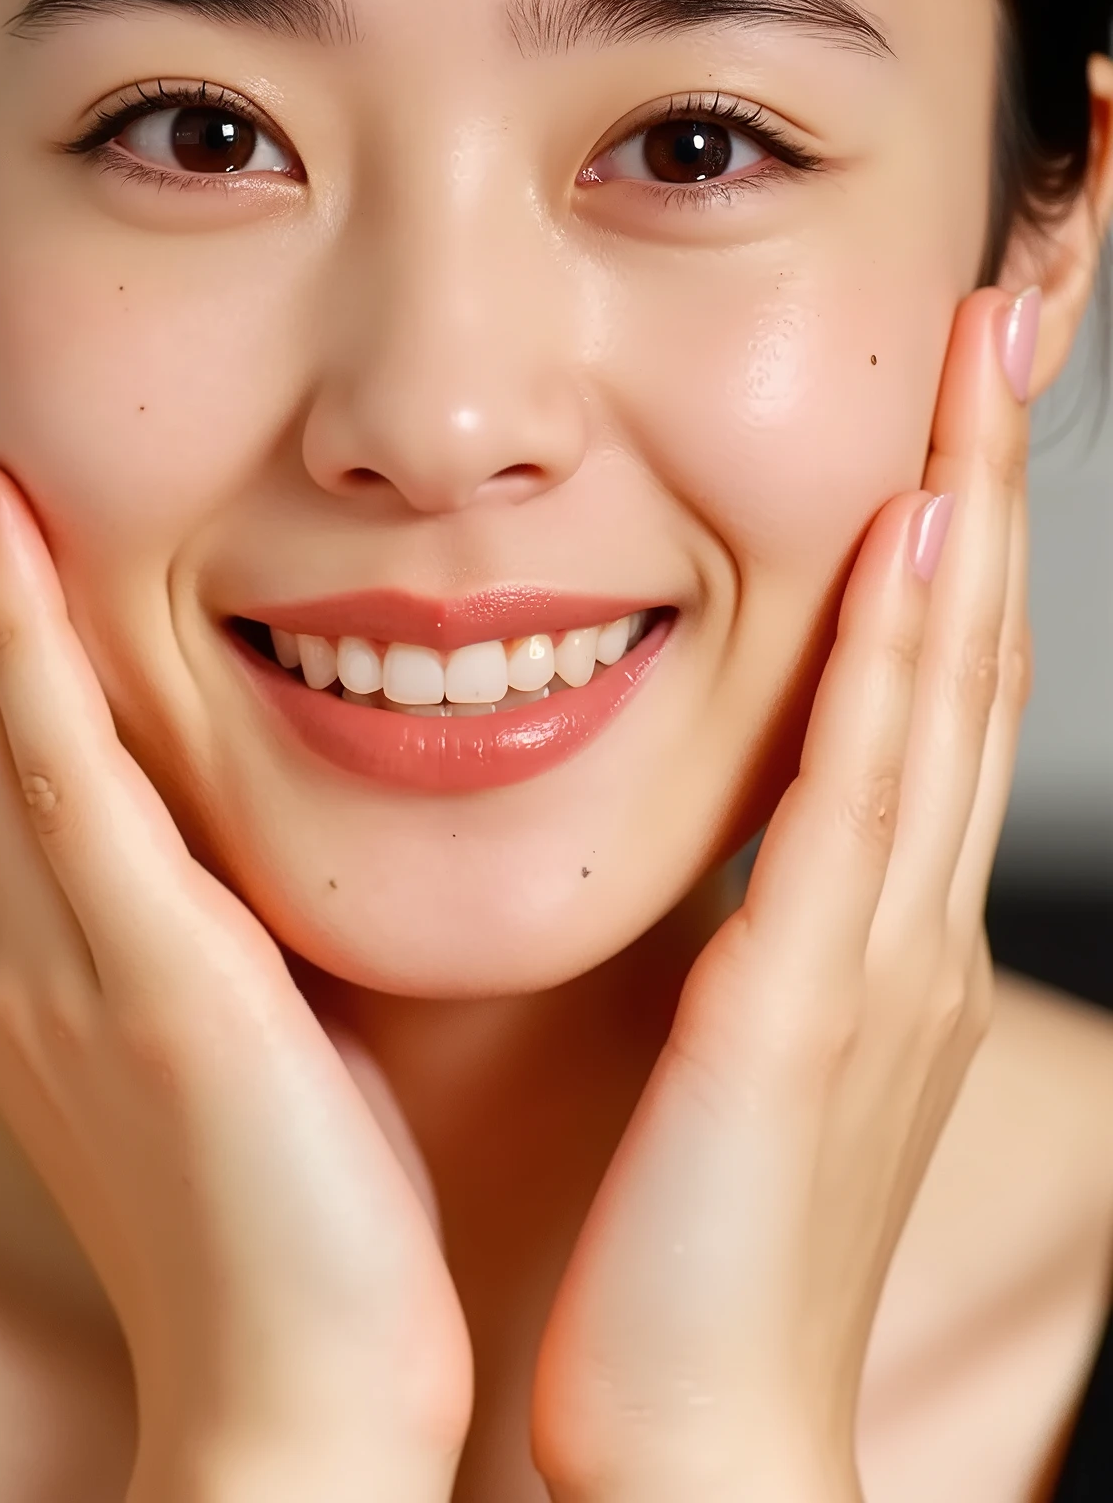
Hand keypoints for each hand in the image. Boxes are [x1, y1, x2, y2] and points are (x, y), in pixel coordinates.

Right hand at [0, 260, 471, 1502]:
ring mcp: (52, 938)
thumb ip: (230, 876)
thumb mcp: (249, 1000)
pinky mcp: (132, 974)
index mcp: (52, 912)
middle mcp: (17, 907)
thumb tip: (282, 755)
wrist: (310, 1404)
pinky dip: (6, 631)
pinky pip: (50, 773)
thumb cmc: (311, 1206)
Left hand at [531, 287, 1033, 1502]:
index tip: (951, 387)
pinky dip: (900, 662)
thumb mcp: (729, 1050)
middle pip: (971, 646)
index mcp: (877, 921)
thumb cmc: (689, 1255)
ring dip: (968, 510)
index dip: (956, 522)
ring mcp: (881, 951)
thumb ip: (738, 927)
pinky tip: (916, 541)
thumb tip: (716, 830)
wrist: (696, 1446)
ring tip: (982, 355)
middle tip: (1008, 308)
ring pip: (947, 685)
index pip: (933, 678)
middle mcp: (909, 914)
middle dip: (992, 469)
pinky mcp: (808, 1004)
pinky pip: (864, 797)